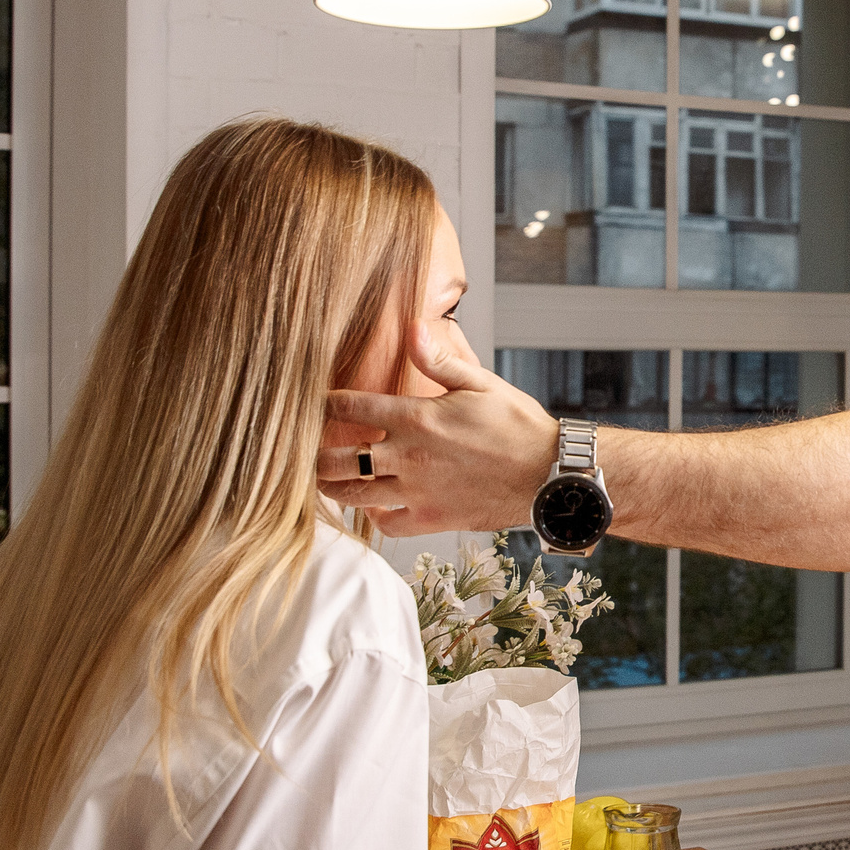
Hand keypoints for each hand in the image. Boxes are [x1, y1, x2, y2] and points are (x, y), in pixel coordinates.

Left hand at [323, 323, 557, 537]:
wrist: (549, 475)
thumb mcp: (480, 383)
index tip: (309, 401)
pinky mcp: (431, 518)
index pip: (352, 408)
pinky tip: (370, 504)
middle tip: (300, 448)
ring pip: (353, 493)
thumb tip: (413, 326)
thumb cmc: (518, 426)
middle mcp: (409, 457)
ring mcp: (417, 491)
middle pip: (339, 459)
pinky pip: (386, 523)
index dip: (323, 403)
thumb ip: (439, 360)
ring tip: (320, 477)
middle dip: (312, 453)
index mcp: (417, 418)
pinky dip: (371, 515)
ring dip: (331, 486)